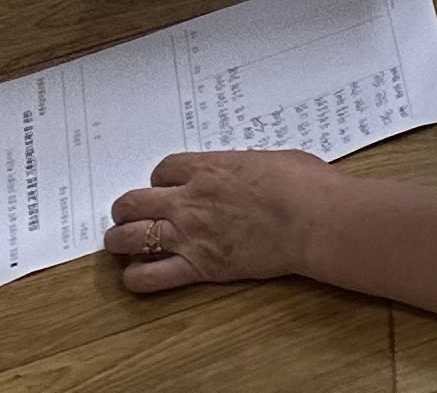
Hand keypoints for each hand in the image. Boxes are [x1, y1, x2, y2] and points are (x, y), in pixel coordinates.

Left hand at [104, 150, 329, 294]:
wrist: (316, 219)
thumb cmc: (305, 183)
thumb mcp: (272, 159)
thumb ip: (243, 167)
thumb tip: (242, 174)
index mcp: (209, 168)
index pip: (162, 169)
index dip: (162, 179)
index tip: (170, 187)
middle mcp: (189, 200)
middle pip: (131, 202)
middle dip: (128, 208)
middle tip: (136, 215)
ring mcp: (189, 235)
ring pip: (127, 238)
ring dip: (121, 240)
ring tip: (127, 244)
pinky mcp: (197, 267)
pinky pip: (147, 277)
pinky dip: (136, 277)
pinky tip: (142, 273)